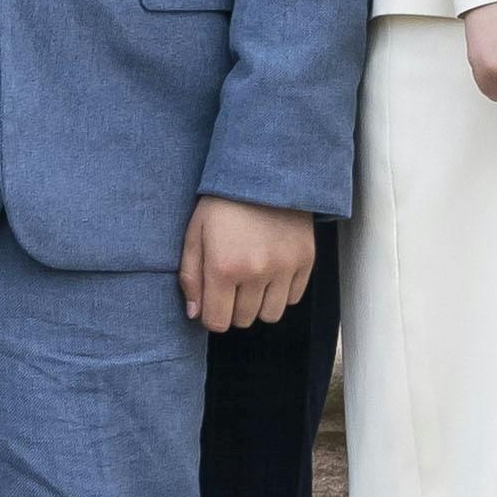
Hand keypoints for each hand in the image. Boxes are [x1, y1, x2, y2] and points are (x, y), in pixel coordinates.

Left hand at [181, 198, 316, 331]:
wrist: (266, 174)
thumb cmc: (224, 203)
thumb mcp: (194, 235)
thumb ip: (190, 277)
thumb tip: (194, 314)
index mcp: (223, 267)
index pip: (217, 322)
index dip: (211, 315)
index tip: (213, 301)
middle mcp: (256, 272)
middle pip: (243, 320)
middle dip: (233, 309)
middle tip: (232, 285)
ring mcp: (285, 267)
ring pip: (270, 314)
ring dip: (259, 305)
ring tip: (253, 283)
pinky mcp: (306, 260)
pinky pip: (293, 298)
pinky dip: (281, 293)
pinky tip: (272, 273)